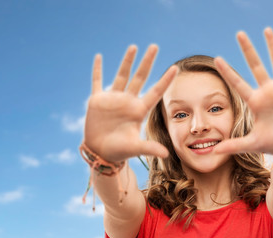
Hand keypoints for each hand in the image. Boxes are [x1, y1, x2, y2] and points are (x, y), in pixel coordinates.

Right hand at [84, 45, 177, 161]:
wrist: (101, 152)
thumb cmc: (120, 151)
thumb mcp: (135, 148)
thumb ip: (149, 149)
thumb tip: (166, 155)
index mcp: (139, 111)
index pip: (155, 91)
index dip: (165, 80)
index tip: (175, 68)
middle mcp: (128, 101)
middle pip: (140, 77)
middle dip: (147, 62)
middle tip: (155, 46)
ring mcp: (113, 99)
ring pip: (122, 75)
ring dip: (127, 61)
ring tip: (134, 46)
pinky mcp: (97, 100)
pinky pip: (97, 81)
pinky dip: (97, 70)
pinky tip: (99, 57)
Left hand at [214, 28, 272, 155]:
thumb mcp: (254, 144)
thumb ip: (235, 145)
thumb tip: (214, 152)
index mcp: (255, 102)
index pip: (238, 84)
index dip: (228, 71)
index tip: (216, 59)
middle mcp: (268, 91)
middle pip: (256, 66)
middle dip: (248, 50)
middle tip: (239, 33)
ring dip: (272, 46)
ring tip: (266, 30)